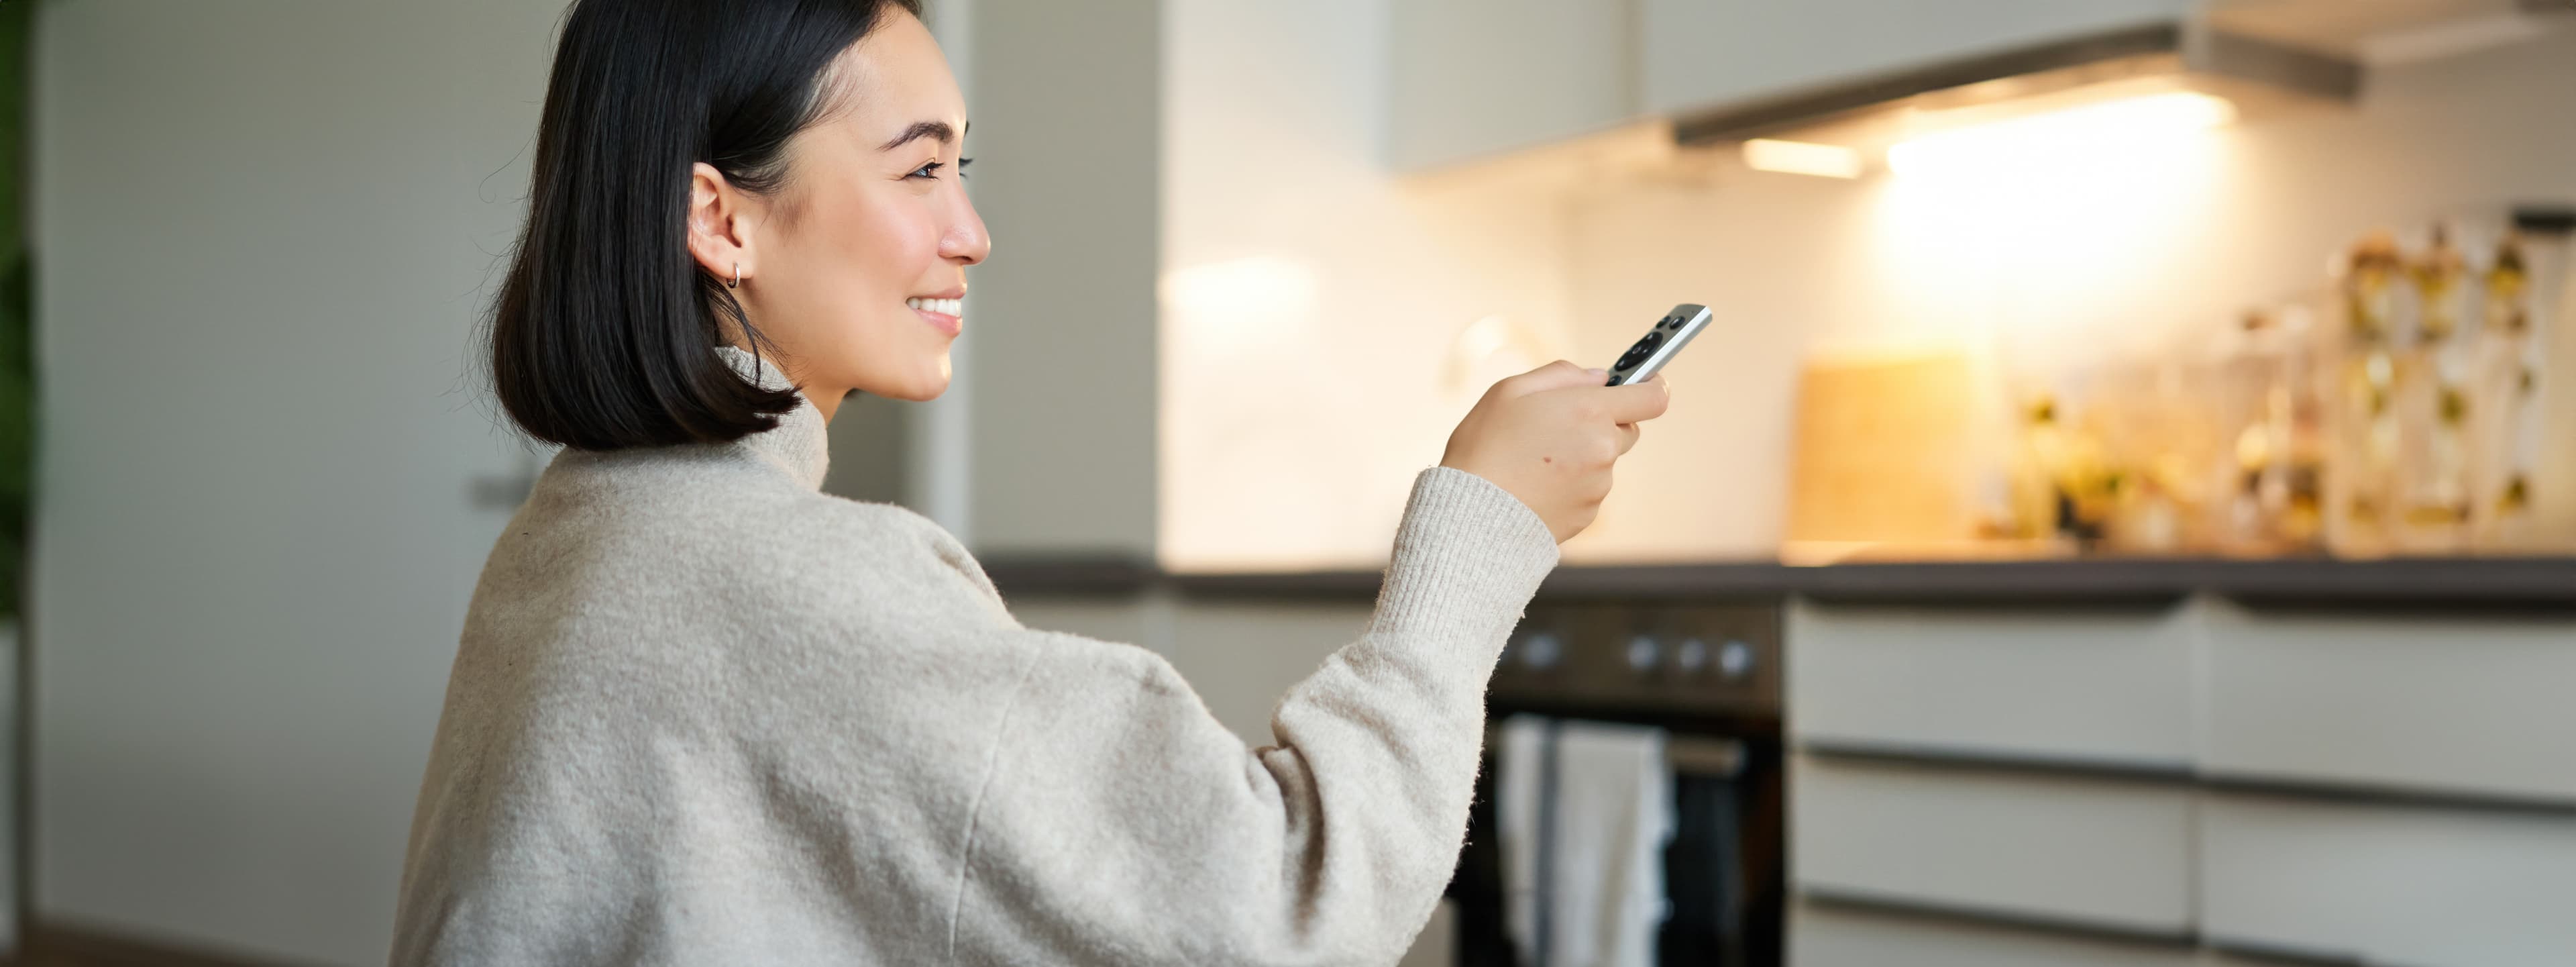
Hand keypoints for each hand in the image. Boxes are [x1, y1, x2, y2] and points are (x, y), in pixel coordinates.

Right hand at [1439, 361, 1670, 542]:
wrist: (1470, 515)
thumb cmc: (1484, 447)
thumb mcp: (1510, 390)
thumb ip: (1560, 375)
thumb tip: (1597, 377)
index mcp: (1590, 411)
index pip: (1652, 397)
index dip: (1652, 386)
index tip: (1648, 383)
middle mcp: (1603, 448)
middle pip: (1626, 428)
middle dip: (1602, 422)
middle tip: (1560, 424)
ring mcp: (1599, 485)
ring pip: (1604, 460)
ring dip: (1582, 455)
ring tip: (1534, 461)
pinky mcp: (1589, 514)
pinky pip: (1589, 489)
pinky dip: (1571, 484)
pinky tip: (1536, 484)